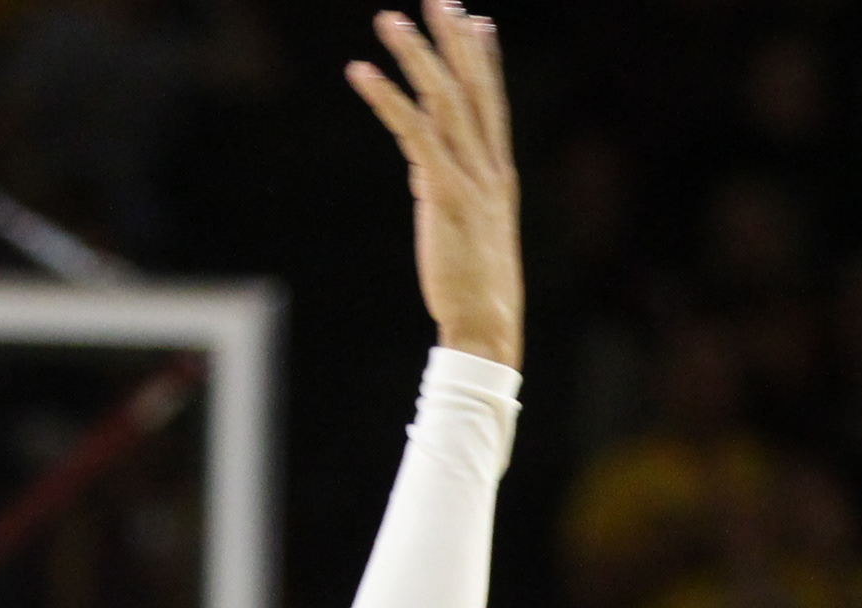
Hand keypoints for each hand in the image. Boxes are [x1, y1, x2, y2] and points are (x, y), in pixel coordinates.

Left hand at [346, 4, 520, 370]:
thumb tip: (422, 165)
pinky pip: (412, 132)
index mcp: (499, 172)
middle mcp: (489, 165)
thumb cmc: (472, 285)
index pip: (491, 103)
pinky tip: (362, 73)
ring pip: (443, 98)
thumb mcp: (461, 226)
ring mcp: (470, 176)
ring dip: (414, 55)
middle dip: (454, 39)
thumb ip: (443, 186)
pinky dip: (386, 98)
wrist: (485, 324)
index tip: (476, 21)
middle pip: (472, 87)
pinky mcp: (443, 192)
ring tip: (388, 19)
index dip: (484, 59)